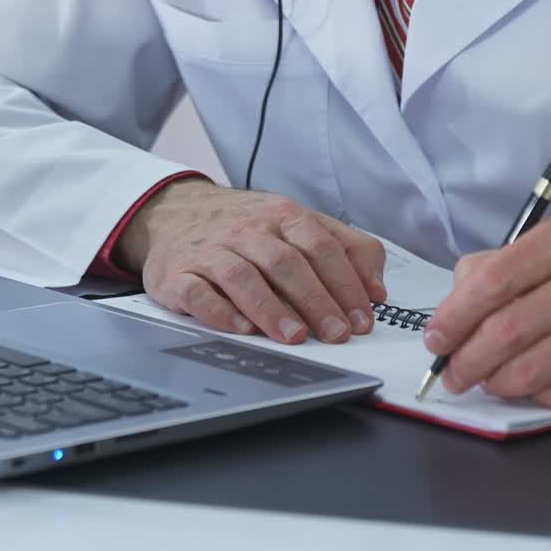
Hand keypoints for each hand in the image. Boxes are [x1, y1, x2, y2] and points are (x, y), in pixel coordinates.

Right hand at [113, 176, 387, 344]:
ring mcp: (210, 251)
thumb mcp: (297, 223)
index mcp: (282, 216)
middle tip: (337, 334)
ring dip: (271, 308)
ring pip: (242, 276)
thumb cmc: (245, 226)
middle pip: (286, 262)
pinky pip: (197, 292)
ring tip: (295, 337)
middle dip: (316, 300)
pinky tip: (241, 328)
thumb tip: (377, 287)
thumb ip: (345, 247)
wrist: (173, 213)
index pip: (321, 246)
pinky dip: (220, 311)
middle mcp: (247, 231)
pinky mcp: (178, 274)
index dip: (345, 283)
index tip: (363, 317)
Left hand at [422, 213, 550, 407]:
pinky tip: (532, 387)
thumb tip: (454, 301)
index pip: (492, 280)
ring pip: (530, 370)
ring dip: (497, 383)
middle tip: (452, 373)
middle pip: (505, 331)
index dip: (454, 316)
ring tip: (488, 381)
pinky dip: (537, 396)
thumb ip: (506, 264)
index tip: (436, 338)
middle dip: (466, 360)